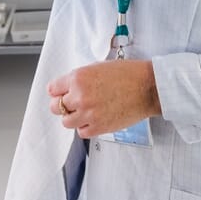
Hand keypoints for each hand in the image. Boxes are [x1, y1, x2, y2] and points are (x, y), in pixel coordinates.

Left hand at [47, 60, 161, 137]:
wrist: (148, 87)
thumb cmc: (128, 74)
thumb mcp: (98, 67)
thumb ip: (80, 78)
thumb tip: (69, 87)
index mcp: (78, 78)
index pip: (52, 89)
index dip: (58, 91)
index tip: (61, 93)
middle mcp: (80, 96)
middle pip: (55, 107)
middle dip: (62, 105)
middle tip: (72, 103)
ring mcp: (88, 113)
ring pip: (66, 122)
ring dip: (73, 117)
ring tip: (85, 112)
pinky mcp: (98, 127)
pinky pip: (81, 132)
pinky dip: (86, 127)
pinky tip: (94, 119)